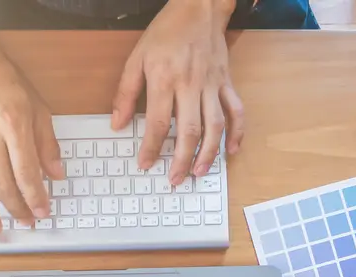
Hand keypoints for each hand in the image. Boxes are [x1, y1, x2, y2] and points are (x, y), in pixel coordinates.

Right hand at [0, 46, 62, 233]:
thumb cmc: (6, 83)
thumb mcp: (38, 108)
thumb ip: (47, 143)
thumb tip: (55, 175)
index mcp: (14, 125)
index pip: (27, 172)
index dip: (36, 197)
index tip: (42, 212)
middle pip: (2, 182)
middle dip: (16, 208)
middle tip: (25, 222)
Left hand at [112, 0, 242, 185]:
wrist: (198, 8)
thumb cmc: (166, 32)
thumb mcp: (137, 57)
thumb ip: (126, 92)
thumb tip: (117, 124)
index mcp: (165, 79)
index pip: (158, 122)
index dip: (151, 147)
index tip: (146, 164)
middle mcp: (190, 84)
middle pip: (189, 130)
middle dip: (182, 159)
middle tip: (175, 179)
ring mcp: (212, 85)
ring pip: (215, 125)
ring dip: (208, 153)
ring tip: (199, 172)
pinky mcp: (227, 82)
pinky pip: (236, 110)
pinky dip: (238, 132)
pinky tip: (232, 151)